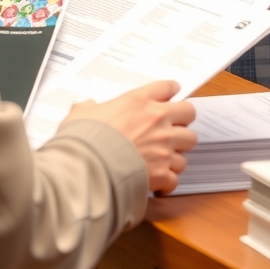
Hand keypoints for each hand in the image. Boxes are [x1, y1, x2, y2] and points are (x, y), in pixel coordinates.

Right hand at [63, 80, 196, 194]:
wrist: (86, 169)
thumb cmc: (83, 140)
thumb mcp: (80, 116)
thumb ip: (86, 108)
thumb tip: (84, 107)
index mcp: (139, 101)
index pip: (167, 87)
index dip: (171, 90)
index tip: (171, 94)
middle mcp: (157, 120)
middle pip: (189, 113)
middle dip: (182, 120)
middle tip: (171, 127)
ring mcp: (163, 146)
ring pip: (188, 144)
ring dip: (177, 150)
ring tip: (164, 157)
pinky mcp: (162, 172)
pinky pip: (176, 176)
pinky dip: (168, 180)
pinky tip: (158, 181)